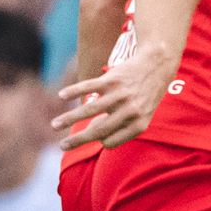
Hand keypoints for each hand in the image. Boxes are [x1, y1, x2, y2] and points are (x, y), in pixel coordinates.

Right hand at [53, 38, 176, 148]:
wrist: (157, 65)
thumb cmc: (146, 94)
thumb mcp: (143, 115)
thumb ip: (123, 127)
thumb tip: (94, 134)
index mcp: (138, 125)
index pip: (110, 142)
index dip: (99, 139)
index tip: (93, 132)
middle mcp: (129, 112)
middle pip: (97, 131)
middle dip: (77, 141)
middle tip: (61, 146)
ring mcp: (120, 95)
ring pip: (88, 110)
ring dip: (68, 119)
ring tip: (54, 125)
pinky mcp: (112, 79)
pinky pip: (88, 87)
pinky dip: (73, 91)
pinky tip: (61, 96)